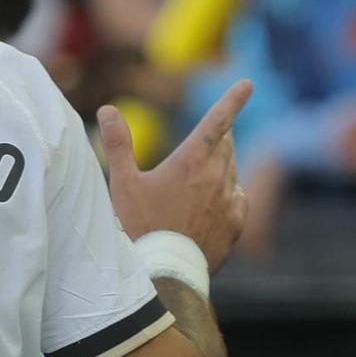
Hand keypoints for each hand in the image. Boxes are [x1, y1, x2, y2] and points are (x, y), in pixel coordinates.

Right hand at [101, 80, 251, 270]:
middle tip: (207, 137)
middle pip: (225, 145)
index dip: (233, 100)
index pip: (217, 121)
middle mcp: (215, 177)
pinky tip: (215, 199)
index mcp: (190, 161)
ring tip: (199, 175)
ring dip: (220, 164)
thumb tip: (108, 109)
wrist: (164, 272)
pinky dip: (229, 191)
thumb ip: (117, 144)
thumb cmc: (138, 226)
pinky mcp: (236, 222)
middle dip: (218, 136)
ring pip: (231, 170)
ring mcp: (229, 200)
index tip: (247, 83)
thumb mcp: (122, 183)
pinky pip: (238, 197)